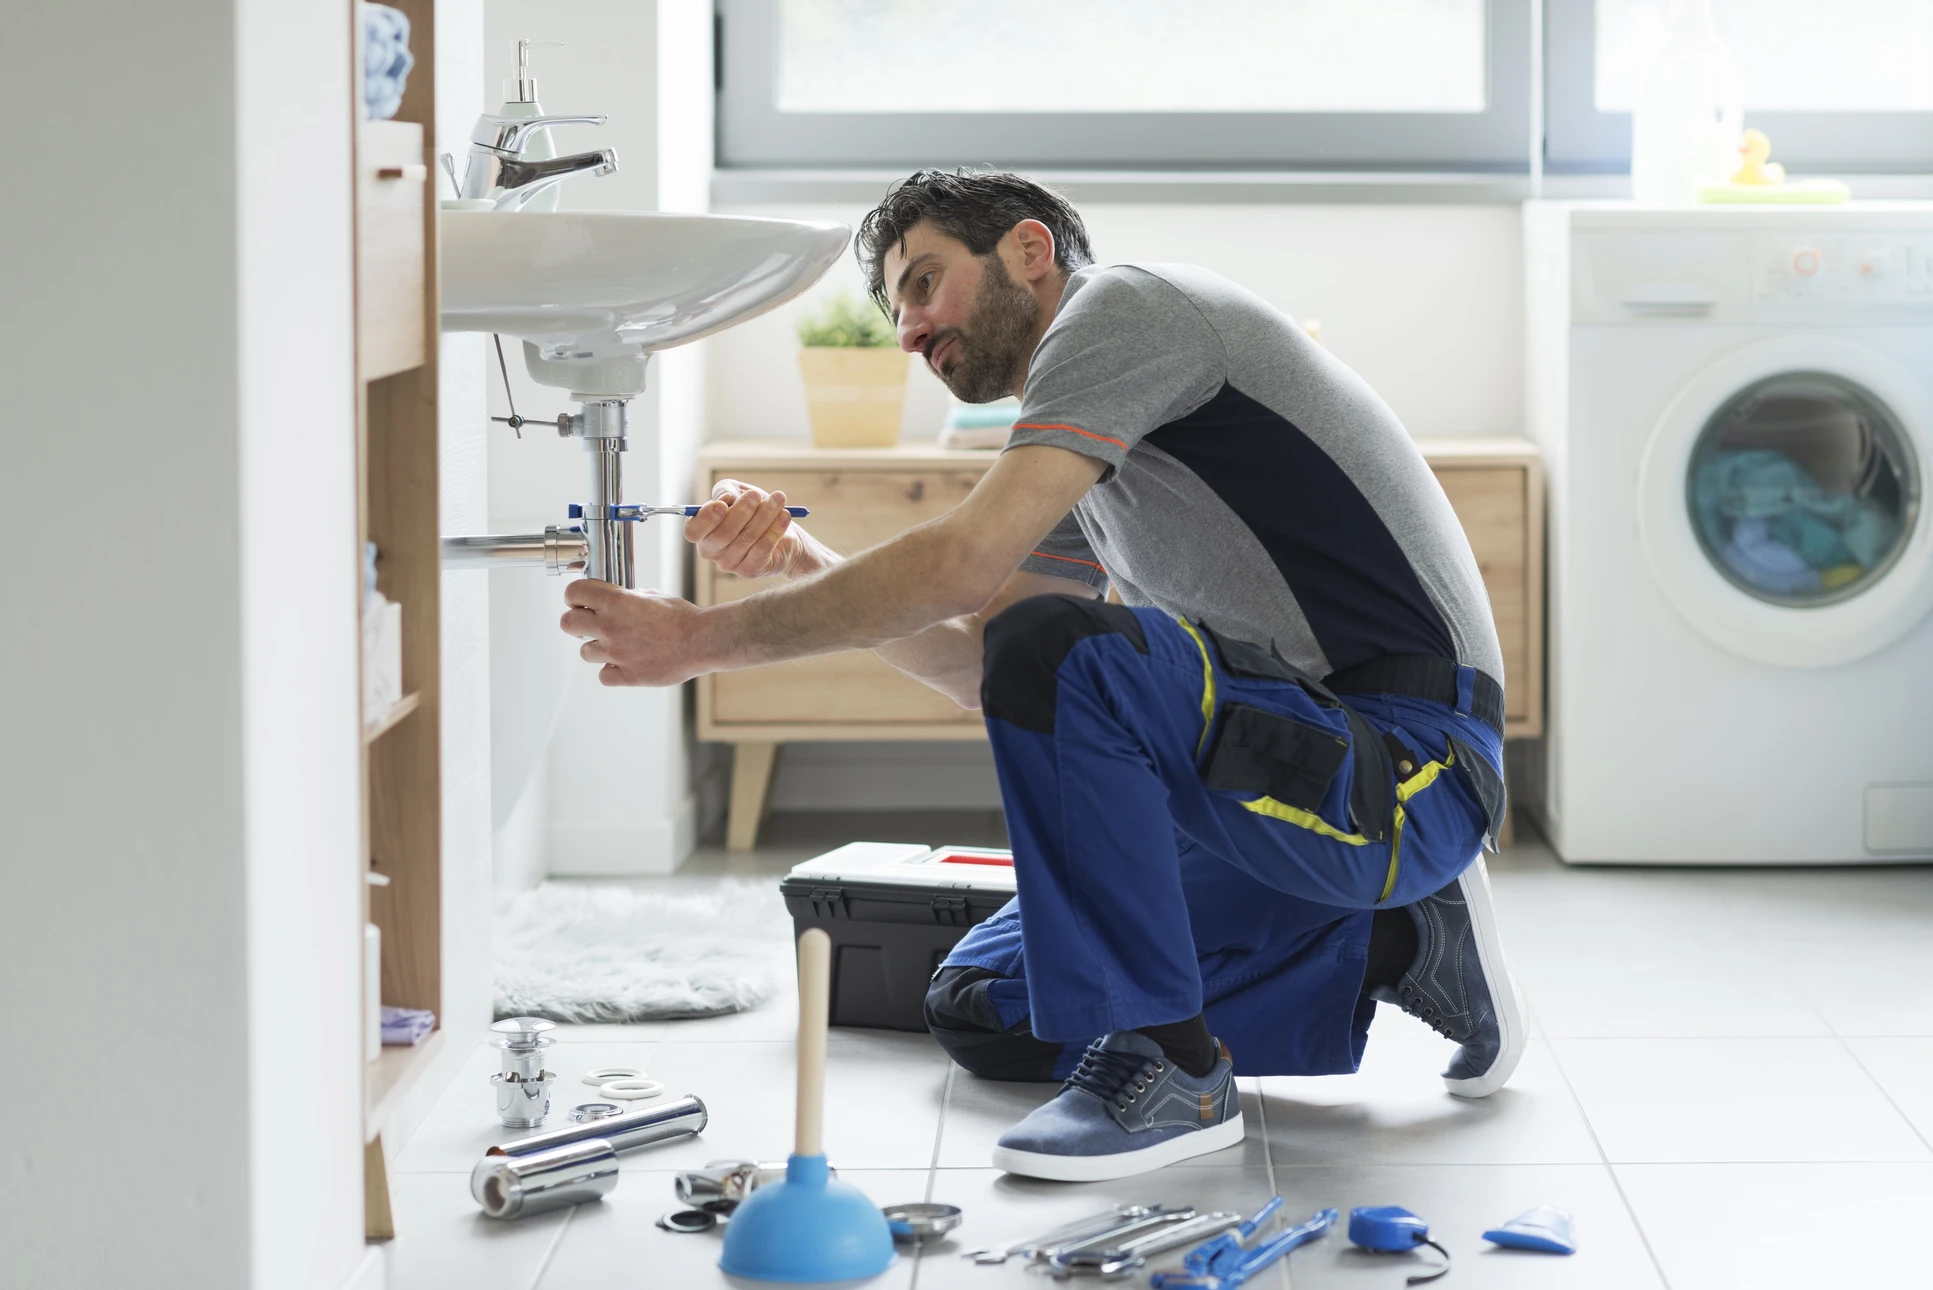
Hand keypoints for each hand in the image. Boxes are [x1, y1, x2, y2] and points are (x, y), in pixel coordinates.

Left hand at [559, 578, 712, 686]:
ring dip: (597, 648)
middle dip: (576, 622)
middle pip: (567, 623)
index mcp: (616, 602)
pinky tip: (625, 664)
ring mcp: (617, 653)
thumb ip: (628, 598)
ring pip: (585, 652)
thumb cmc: (682, 617)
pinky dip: (612, 671)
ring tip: (616, 646)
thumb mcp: (652, 595)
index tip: (580, 601)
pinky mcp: (627, 675)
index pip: (573, 593)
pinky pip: (604, 676)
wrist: (701, 641)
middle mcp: (610, 627)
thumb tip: (616, 600)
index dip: (575, 597)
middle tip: (588, 624)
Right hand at [685, 479, 823, 579]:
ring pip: (745, 539)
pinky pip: (762, 550)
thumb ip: (725, 491)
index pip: (693, 531)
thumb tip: (724, 499)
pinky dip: (774, 530)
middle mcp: (711, 551)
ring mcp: (729, 564)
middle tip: (756, 495)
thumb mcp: (736, 491)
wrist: (782, 530)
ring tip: (779, 498)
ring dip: (764, 515)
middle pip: (722, 535)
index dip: (705, 519)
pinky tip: (784, 515)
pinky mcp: (750, 571)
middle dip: (741, 512)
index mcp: (702, 531)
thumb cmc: (754, 508)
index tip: (722, 505)